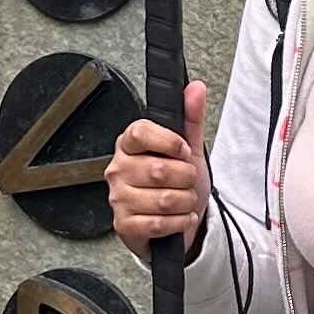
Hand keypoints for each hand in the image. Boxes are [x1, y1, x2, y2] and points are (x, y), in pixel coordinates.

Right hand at [105, 80, 211, 253]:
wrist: (176, 223)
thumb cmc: (177, 184)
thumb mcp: (188, 150)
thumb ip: (191, 118)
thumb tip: (195, 88)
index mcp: (128, 146)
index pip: (140, 132)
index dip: (169, 142)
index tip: (184, 151)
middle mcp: (118, 170)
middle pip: (159, 170)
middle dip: (186, 178)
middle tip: (187, 181)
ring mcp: (118, 199)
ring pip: (163, 199)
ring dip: (185, 202)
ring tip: (184, 200)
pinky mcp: (124, 225)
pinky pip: (159, 223)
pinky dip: (179, 222)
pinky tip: (180, 217)